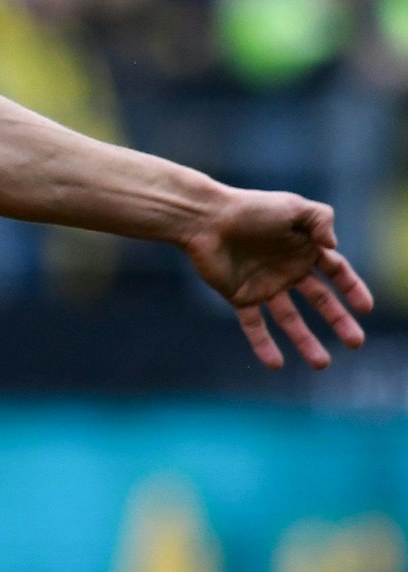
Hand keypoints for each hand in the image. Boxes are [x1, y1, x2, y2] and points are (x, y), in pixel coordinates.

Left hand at [179, 190, 371, 368]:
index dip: (352, 289)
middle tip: (356, 342)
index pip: (336, 272)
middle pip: (318, 299)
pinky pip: (254, 324)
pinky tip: (275, 364)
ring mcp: (264, 284)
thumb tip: (332, 246)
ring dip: (305, 340)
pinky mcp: (240, 295)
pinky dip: (263, 344)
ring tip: (322, 364)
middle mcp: (286, 268)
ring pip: (289, 318)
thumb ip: (321, 220)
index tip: (366, 309)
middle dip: (338, 320)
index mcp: (303, 247)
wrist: (205, 219)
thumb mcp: (293, 207)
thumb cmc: (249, 208)